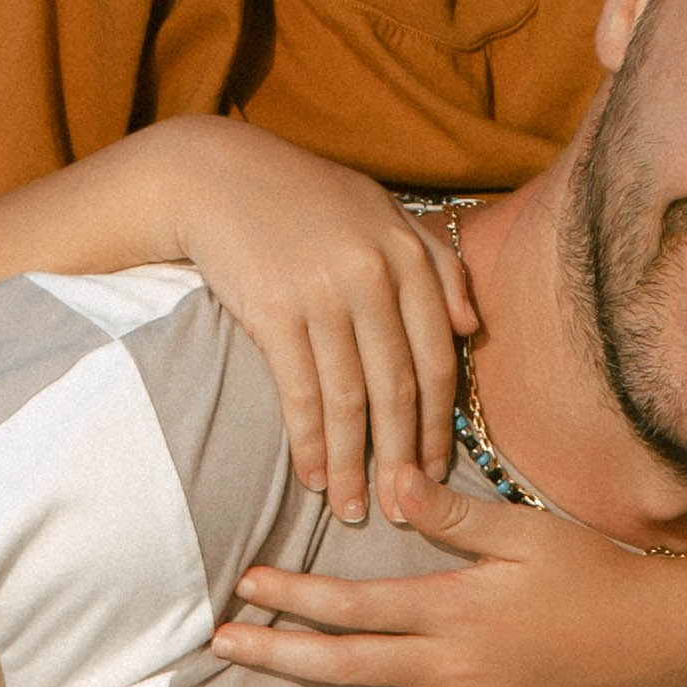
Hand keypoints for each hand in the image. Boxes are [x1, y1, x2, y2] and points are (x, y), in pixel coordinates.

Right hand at [159, 127, 473, 523]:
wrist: (215, 174)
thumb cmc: (304, 198)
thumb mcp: (380, 212)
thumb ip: (436, 263)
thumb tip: (471, 327)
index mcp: (407, 253)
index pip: (436, 357)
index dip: (438, 424)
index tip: (436, 473)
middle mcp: (372, 273)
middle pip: (398, 387)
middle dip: (402, 458)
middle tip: (402, 511)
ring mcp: (323, 292)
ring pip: (350, 400)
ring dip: (354, 465)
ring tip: (355, 512)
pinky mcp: (274, 309)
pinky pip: (300, 393)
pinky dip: (309, 443)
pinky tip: (313, 477)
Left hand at [212, 466, 686, 686]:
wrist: (651, 641)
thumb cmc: (588, 573)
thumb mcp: (523, 530)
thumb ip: (453, 515)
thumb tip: (393, 481)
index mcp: (452, 609)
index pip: (352, 605)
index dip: (294, 596)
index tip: (246, 585)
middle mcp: (450, 668)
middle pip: (344, 667)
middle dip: (275, 656)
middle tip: (220, 646)